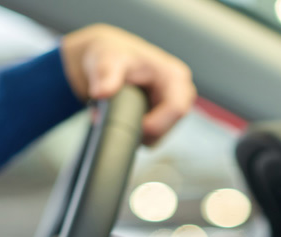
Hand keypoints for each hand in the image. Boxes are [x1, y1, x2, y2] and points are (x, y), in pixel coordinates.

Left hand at [60, 24, 196, 144]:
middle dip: (145, 132)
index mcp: (174, 75)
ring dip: (139, 134)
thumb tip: (101, 92)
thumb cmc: (111, 54)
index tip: (134, 127)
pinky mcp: (163, 117)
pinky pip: (153, 137)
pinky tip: (125, 120)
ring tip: (120, 117)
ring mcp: (172, 106)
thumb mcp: (106, 60)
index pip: (177, 109)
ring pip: (160, 136)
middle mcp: (179, 92)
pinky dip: (137, 134)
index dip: (156, 124)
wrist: (105, 60)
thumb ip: (106, 75)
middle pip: (170, 127)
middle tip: (121, 124)